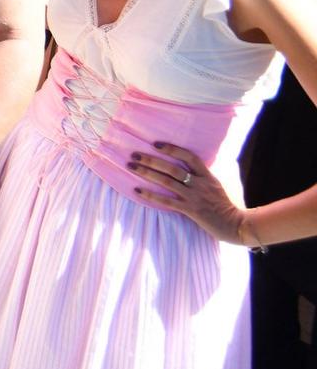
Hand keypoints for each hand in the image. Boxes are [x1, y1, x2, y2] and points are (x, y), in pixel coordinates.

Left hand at [131, 142, 250, 243]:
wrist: (237, 225)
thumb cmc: (225, 205)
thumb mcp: (216, 185)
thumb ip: (203, 176)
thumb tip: (189, 166)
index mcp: (207, 176)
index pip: (189, 156)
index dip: (172, 148)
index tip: (155, 144)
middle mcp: (200, 184)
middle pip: (172, 168)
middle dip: (151, 160)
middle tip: (134, 154)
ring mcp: (194, 197)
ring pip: (167, 181)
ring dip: (147, 173)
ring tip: (131, 166)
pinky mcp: (191, 210)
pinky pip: (167, 201)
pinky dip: (151, 195)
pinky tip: (137, 191)